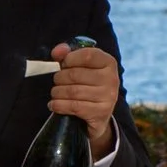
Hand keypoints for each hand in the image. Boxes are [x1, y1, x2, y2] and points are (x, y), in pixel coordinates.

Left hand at [49, 41, 119, 155]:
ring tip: (56, 93)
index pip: (87, 55)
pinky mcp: (100, 113)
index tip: (63, 64)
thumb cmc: (88, 85)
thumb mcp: (82, 67)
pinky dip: (58, 105)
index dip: (69, 59)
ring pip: (72, 91)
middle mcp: (111, 79)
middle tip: (57, 82)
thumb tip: (57, 51)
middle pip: (75, 74)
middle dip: (59, 78)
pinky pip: (73, 106)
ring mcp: (108, 97)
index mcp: (108, 62)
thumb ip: (68, 55)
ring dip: (57, 92)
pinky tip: (54, 105)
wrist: (98, 115)